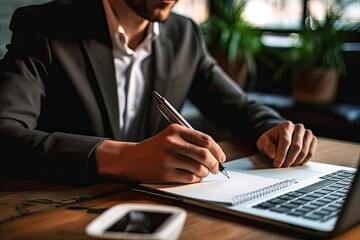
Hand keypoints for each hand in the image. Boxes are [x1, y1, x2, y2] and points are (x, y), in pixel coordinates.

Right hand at [95, 124, 225, 183]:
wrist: (132, 159)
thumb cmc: (155, 148)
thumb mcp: (170, 136)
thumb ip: (190, 140)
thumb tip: (214, 152)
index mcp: (175, 130)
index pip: (205, 139)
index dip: (217, 150)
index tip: (221, 157)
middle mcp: (172, 142)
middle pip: (204, 154)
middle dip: (214, 163)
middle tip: (216, 167)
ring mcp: (168, 158)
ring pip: (199, 168)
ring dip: (205, 172)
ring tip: (203, 172)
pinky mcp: (165, 173)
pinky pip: (190, 178)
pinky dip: (196, 178)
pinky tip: (193, 176)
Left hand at [256, 121, 316, 167]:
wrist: (279, 139)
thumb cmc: (271, 141)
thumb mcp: (263, 142)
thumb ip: (267, 147)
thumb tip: (273, 154)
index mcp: (286, 125)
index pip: (286, 141)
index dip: (281, 155)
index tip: (277, 164)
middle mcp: (298, 127)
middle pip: (297, 147)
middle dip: (289, 159)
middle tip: (283, 166)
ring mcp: (307, 133)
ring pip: (304, 151)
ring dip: (295, 161)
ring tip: (287, 164)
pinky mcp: (312, 140)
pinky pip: (310, 153)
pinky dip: (303, 160)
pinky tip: (295, 162)